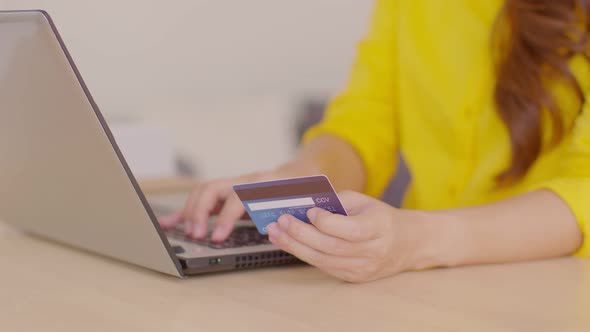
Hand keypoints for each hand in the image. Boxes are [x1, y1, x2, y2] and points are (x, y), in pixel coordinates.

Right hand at [158, 165, 310, 241]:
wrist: (301, 173)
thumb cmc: (303, 191)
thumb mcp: (300, 203)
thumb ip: (287, 214)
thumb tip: (279, 229)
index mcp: (263, 183)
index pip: (237, 197)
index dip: (225, 217)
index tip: (217, 237)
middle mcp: (244, 180)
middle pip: (212, 188)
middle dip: (200, 212)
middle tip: (197, 235)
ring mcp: (233, 183)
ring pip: (203, 190)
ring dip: (191, 211)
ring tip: (187, 232)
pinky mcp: (226, 191)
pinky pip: (202, 199)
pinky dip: (185, 211)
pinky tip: (170, 222)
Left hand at [266, 191, 422, 282]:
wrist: (406, 243)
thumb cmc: (380, 217)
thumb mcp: (364, 201)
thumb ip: (337, 201)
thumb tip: (304, 202)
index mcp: (379, 227)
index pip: (351, 230)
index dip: (327, 222)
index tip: (309, 211)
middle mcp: (373, 251)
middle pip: (332, 247)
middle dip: (301, 234)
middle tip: (281, 221)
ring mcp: (363, 268)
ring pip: (323, 260)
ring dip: (295, 246)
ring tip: (276, 232)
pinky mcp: (353, 277)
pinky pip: (324, 266)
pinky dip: (303, 254)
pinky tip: (288, 242)